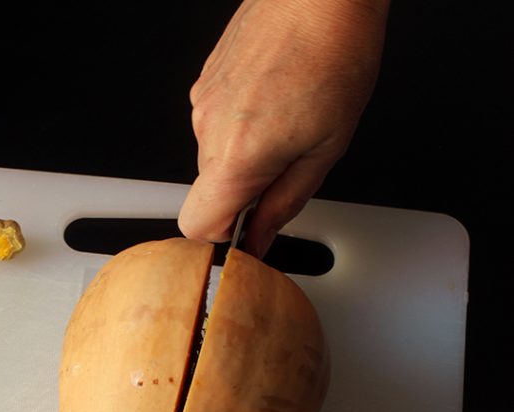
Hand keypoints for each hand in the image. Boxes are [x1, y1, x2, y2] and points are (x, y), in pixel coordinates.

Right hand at [178, 0, 388, 256]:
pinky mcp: (205, 80)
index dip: (224, 237)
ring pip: (213, 159)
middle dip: (244, 193)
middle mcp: (208, 129)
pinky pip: (214, 125)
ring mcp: (202, 101)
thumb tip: (262, 236)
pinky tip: (275, 100)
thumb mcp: (326, 149)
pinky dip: (240, 126)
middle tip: (288, 165)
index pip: (197, 226)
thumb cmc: (335, 53)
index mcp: (237, 156)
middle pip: (210, 193)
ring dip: (245, 157)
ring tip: (287, 122)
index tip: (248, 233)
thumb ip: (286, 203)